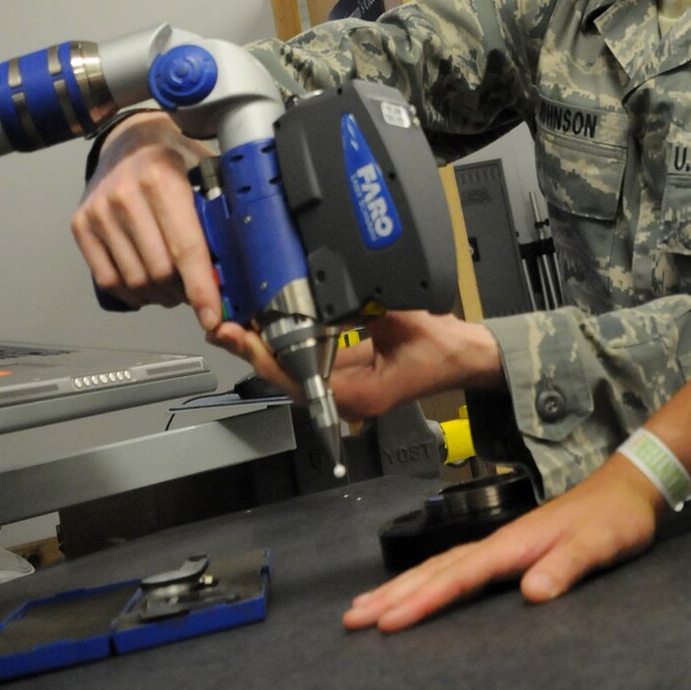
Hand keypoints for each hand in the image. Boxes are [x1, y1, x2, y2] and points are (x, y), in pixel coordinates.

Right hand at [70, 113, 220, 326]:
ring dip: (158, 295)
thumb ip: (219, 208)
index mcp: (162, 178)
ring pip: (134, 279)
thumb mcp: (204, 169)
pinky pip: (107, 278)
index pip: (186, 247)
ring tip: (174, 289)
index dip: (201, 287)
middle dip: (182, 292)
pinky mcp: (81, 225)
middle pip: (159, 270)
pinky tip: (147, 289)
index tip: (213, 315)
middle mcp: (126, 195)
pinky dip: (131, 294)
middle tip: (196, 292)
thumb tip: (243, 259)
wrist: (128, 138)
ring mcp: (99, 212)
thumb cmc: (174, 157)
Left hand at [211, 309, 503, 416]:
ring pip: (294, 372)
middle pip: (287, 377)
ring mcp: (346, 388)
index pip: (298, 379)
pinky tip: (272, 327)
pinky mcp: (349, 374)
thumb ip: (364, 308)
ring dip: (267, 348)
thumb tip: (333, 290)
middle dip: (254, 350)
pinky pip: (310, 362)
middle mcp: (347, 399)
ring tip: (238, 324)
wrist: (467, 356)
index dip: (265, 358)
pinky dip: (288, 345)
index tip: (241, 337)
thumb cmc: (444, 350)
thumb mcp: (403, 323)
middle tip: (223, 326)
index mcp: (357, 396)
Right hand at [344, 453, 666, 631]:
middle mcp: (500, 542)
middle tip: (352, 619)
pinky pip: (454, 566)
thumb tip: (533, 594)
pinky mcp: (508, 548)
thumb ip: (567, 566)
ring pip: (439, 566)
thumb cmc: (615, 518)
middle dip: (393, 595)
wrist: (627, 487)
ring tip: (365, 606)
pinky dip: (426, 579)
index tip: (389, 622)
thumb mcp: (600, 544)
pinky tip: (414, 589)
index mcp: (514, 544)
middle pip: (435, 570)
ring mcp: (501, 544)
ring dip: (401, 586)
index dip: (423, 600)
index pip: (460, 576)